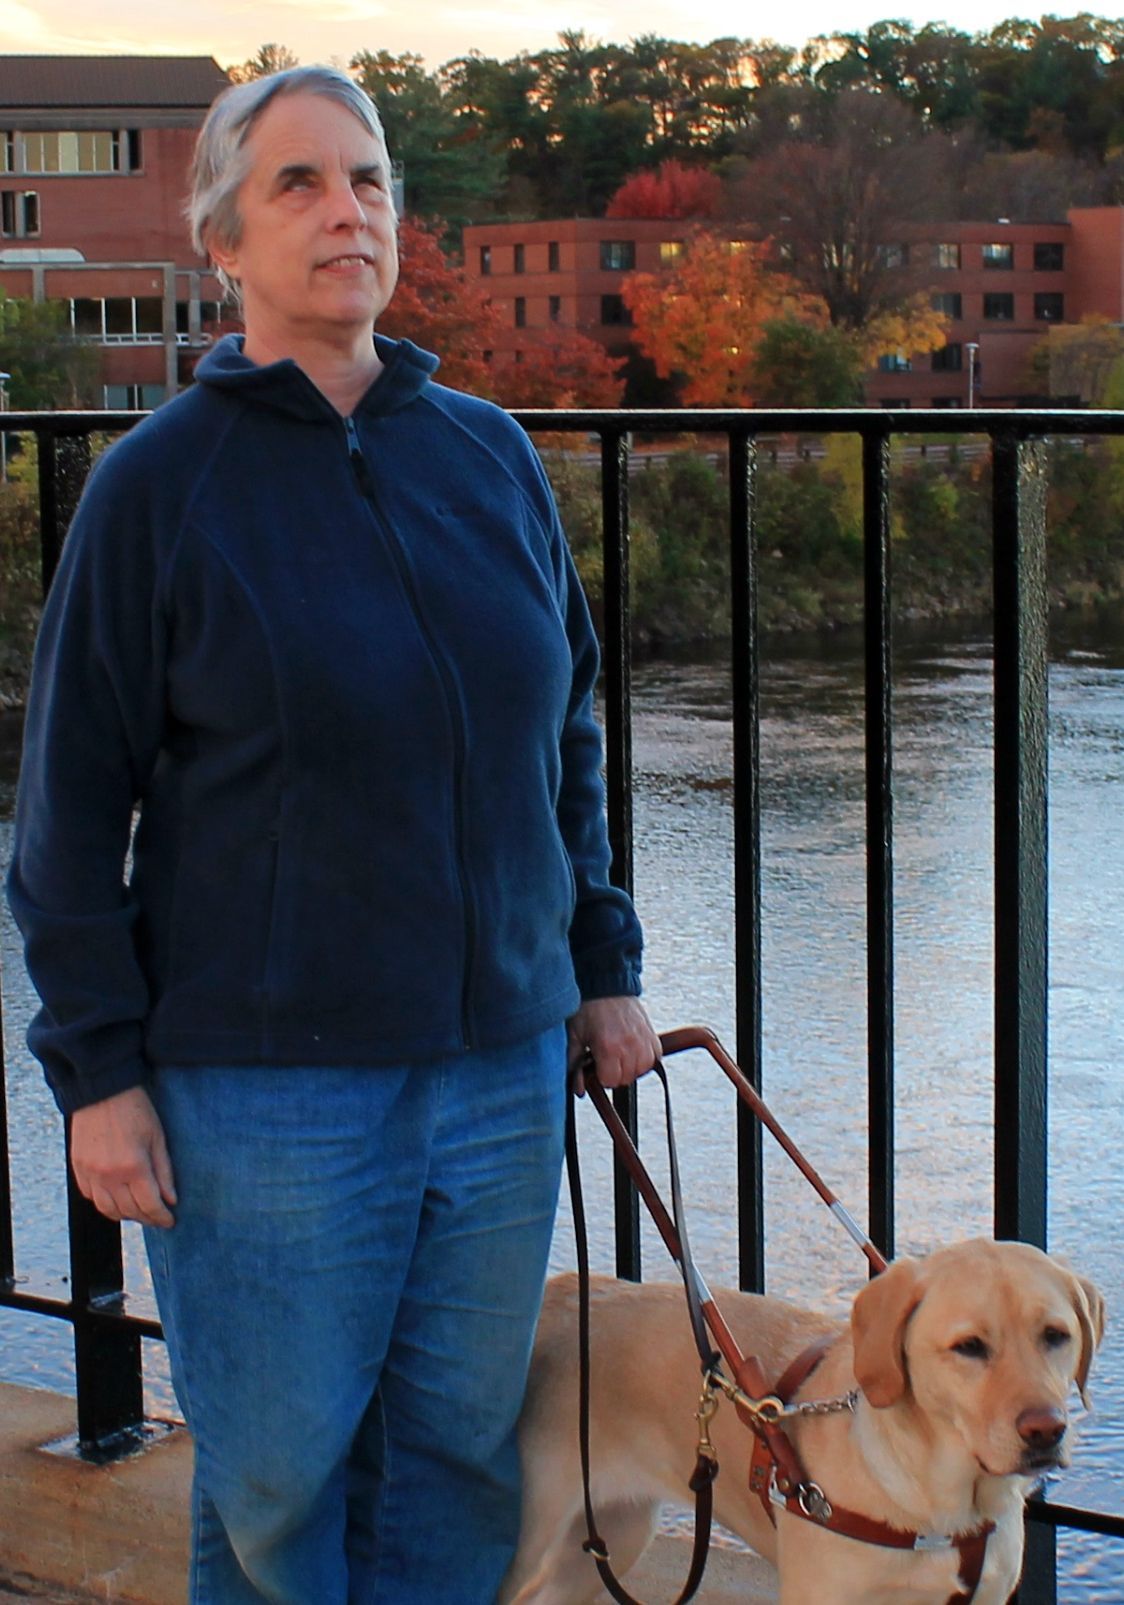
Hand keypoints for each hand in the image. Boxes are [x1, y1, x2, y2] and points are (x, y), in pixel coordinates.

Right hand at [70, 1085, 176, 1228]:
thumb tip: (170, 1199)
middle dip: (146, 1217)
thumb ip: (164, 1171)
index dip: (161, 1217)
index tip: (169, 1221)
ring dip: (125, 1214)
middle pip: (129, 1211)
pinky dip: (105, 1203)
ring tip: (139, 1210)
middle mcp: (109, 1175)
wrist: (102, 1092)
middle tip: (157, 1216)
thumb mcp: (158, 1137)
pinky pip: (91, 1197)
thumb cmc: (135, 1110)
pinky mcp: (78, 1169)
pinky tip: (117, 1197)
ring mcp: (91, 1174)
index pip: (149, 1205)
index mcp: (134, 1167)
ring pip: (108, 1210)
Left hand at [567, 996, 660, 1093]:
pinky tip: (633, 1051)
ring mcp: (642, 1039)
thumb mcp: (575, 1036)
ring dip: (632, 1068)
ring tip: (620, 1057)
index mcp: (608, 1047)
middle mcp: (628, 1045)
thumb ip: (575, 1064)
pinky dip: (646, 1058)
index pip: (611, 1081)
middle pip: (627, 1078)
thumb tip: (579, 1090)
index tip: (596, 1068)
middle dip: (615, 1074)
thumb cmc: (588, 1008)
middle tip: (606, 1061)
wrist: (606, 984)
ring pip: (643, 1069)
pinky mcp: (651, 1032)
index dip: (601, 1077)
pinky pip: (655, 1056)